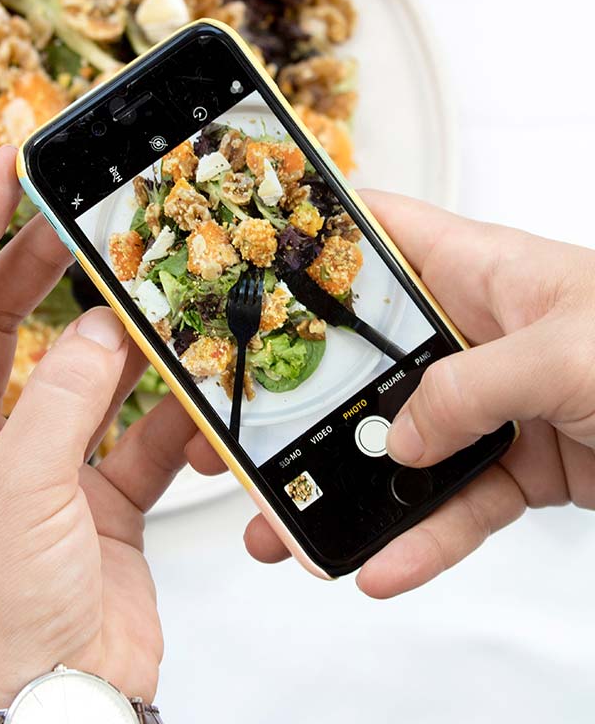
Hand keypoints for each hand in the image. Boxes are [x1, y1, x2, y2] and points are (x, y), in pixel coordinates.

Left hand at [0, 148, 195, 722]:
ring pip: (82, 373)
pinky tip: (196, 396)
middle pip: (6, 324)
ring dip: (120, 339)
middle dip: (43, 267)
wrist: (59, 711)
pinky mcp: (99, 494)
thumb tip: (101, 326)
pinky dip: (169, 415)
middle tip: (86, 213)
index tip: (10, 170)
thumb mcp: (19, 491)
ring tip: (154, 291)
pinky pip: (138, 431)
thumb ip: (65, 396)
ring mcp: (42, 464)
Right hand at [185, 191, 594, 595]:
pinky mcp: (518, 464)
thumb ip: (472, 389)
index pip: (377, 237)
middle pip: (368, 362)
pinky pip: (455, 506)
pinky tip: (385, 566)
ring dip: (346, 490)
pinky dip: (421, 539)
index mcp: (478, 270)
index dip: (313, 242)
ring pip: (401, 446)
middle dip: (302, 399)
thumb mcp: (567, 352)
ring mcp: (493, 402)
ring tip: (290, 530)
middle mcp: (474, 332)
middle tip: (241, 433)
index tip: (249, 272)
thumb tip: (403, 437)